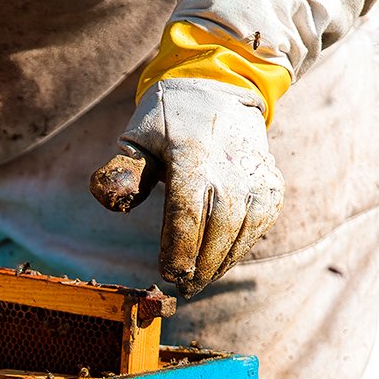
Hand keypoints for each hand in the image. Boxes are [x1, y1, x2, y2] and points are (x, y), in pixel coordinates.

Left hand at [90, 78, 283, 296]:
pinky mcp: (271, 182)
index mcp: (192, 154)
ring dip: (222, 262)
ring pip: (244, 229)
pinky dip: (241, 247)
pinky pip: (260, 223)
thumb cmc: (167, 121)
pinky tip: (221, 262)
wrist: (219, 91)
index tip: (168, 274)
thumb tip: (108, 198)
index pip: (187, 213)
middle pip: (219, 227)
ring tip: (200, 281)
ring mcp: (255, 174)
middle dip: (202, 263)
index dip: (179, 249)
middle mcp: (230, 165)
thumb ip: (122, 171)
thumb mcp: (137, 138)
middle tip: (184, 287)